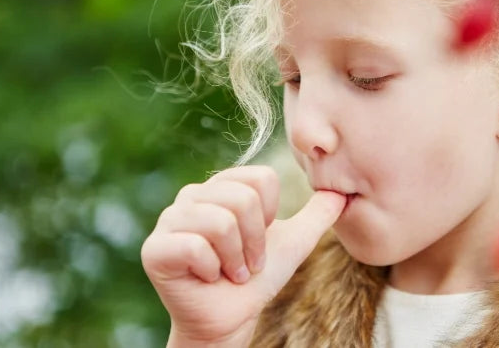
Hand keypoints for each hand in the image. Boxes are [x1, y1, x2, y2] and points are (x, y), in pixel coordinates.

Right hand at [140, 165, 345, 346]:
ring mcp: (169, 219)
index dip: (270, 216)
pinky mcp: (155, 248)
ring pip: (222, 222)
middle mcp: (192, 195)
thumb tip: (343, 192)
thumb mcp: (293, 242)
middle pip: (243, 199)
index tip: (260, 239)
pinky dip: (213, 270)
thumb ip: (316, 214)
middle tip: (246, 263)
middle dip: (256, 242)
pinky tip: (208, 278)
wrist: (231, 320)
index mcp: (222, 185)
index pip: (262, 179)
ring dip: (236, 258)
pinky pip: (196, 247)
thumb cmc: (258, 278)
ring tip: (230, 271)